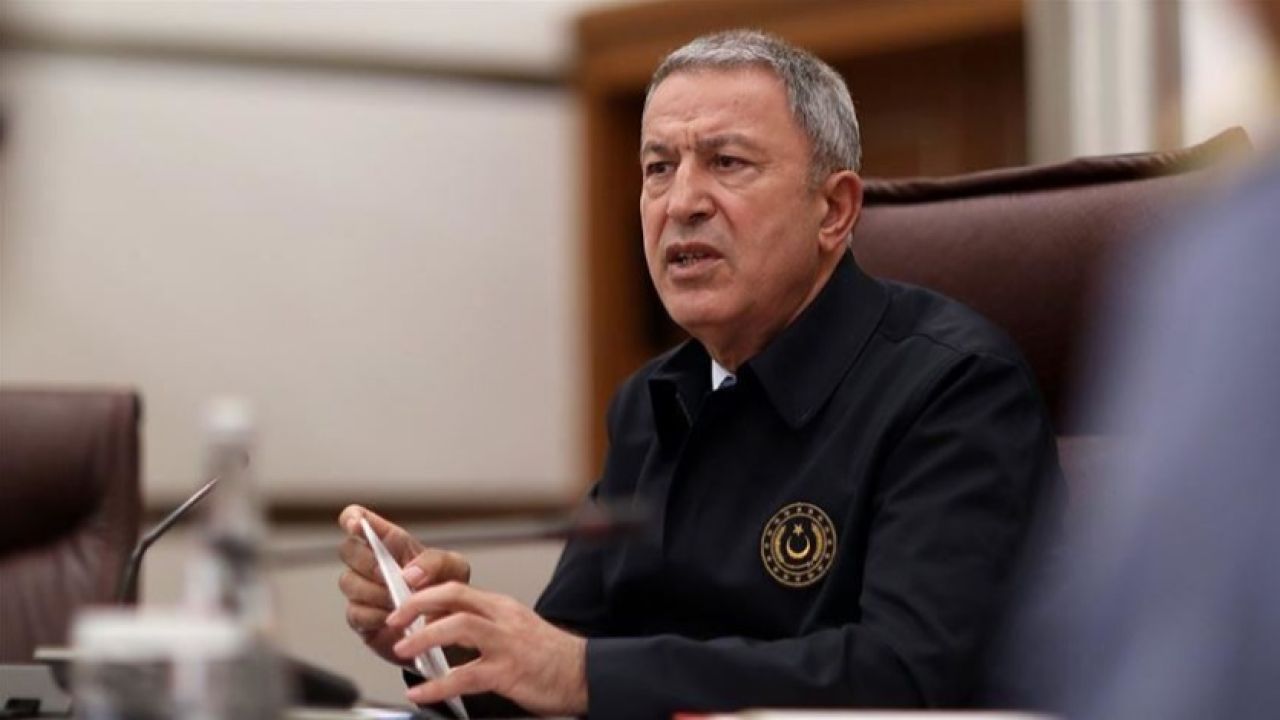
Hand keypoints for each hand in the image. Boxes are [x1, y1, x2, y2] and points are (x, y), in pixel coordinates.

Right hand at [337, 504, 471, 666]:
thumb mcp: (454, 569)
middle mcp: (371, 564)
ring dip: (374, 591)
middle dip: (368, 561)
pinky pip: (355, 612)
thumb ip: (435, 561)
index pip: (359, 520)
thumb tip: (409, 573)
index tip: (356, 524)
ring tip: (399, 601)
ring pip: (348, 582)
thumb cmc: (446, 592)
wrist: (445, 632)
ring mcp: (362, 591)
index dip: (352, 517)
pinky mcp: (360, 619)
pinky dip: (376, 616)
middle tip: (389, 575)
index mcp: (392, 544)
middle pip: (348, 549)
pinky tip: (394, 619)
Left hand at [387, 582, 587, 715]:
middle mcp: (502, 618)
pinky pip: (465, 675)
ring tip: (402, 650)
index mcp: (501, 607)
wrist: (584, 674)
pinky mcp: (508, 671)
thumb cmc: (549, 656)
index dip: (425, 591)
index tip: (402, 600)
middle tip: (394, 618)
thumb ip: (482, 627)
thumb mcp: (514, 630)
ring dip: (424, 636)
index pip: (456, 588)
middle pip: (453, 596)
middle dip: (417, 604)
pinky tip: (421, 692)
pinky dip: (437, 685)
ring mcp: (506, 643)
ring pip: (458, 626)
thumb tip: (441, 630)